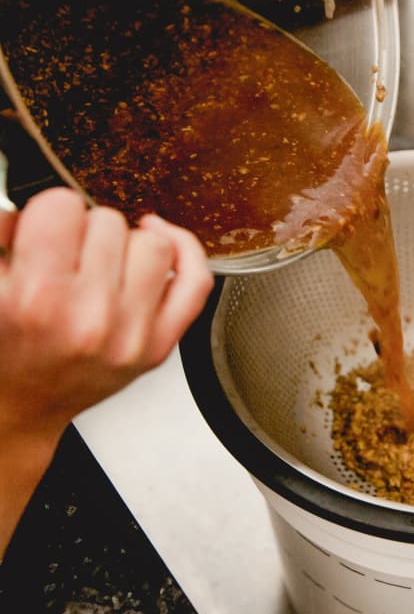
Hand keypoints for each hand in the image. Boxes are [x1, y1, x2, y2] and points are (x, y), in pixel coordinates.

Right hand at [0, 188, 212, 555]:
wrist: (21, 407)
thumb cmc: (4, 344)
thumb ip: (2, 234)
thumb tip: (26, 209)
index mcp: (36, 299)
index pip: (61, 207)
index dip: (48, 214)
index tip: (44, 230)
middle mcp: (88, 318)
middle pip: (108, 221)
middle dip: (83, 231)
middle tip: (67, 258)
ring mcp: (131, 334)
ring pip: (152, 243)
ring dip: (126, 244)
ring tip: (102, 264)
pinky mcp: (159, 346)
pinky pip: (195, 281)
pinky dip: (185, 250)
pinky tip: (159, 240)